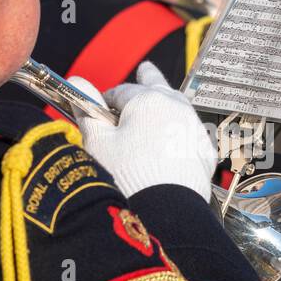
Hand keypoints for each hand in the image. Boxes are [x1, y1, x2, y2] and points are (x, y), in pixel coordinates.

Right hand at [68, 62, 215, 200]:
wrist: (164, 211)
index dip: (105, 100)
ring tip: (158, 106)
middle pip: (158, 87)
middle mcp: (175, 108)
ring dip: (165, 107)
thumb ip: (88, 111)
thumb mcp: (99, 142)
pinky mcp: (203, 150)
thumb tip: (77, 83)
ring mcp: (193, 128)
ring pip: (177, 109)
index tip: (99, 108)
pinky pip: (189, 134)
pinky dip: (179, 134)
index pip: (120, 92)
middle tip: (145, 70)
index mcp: (147, 101)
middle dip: (148, 78)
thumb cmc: (130, 179)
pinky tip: (170, 142)